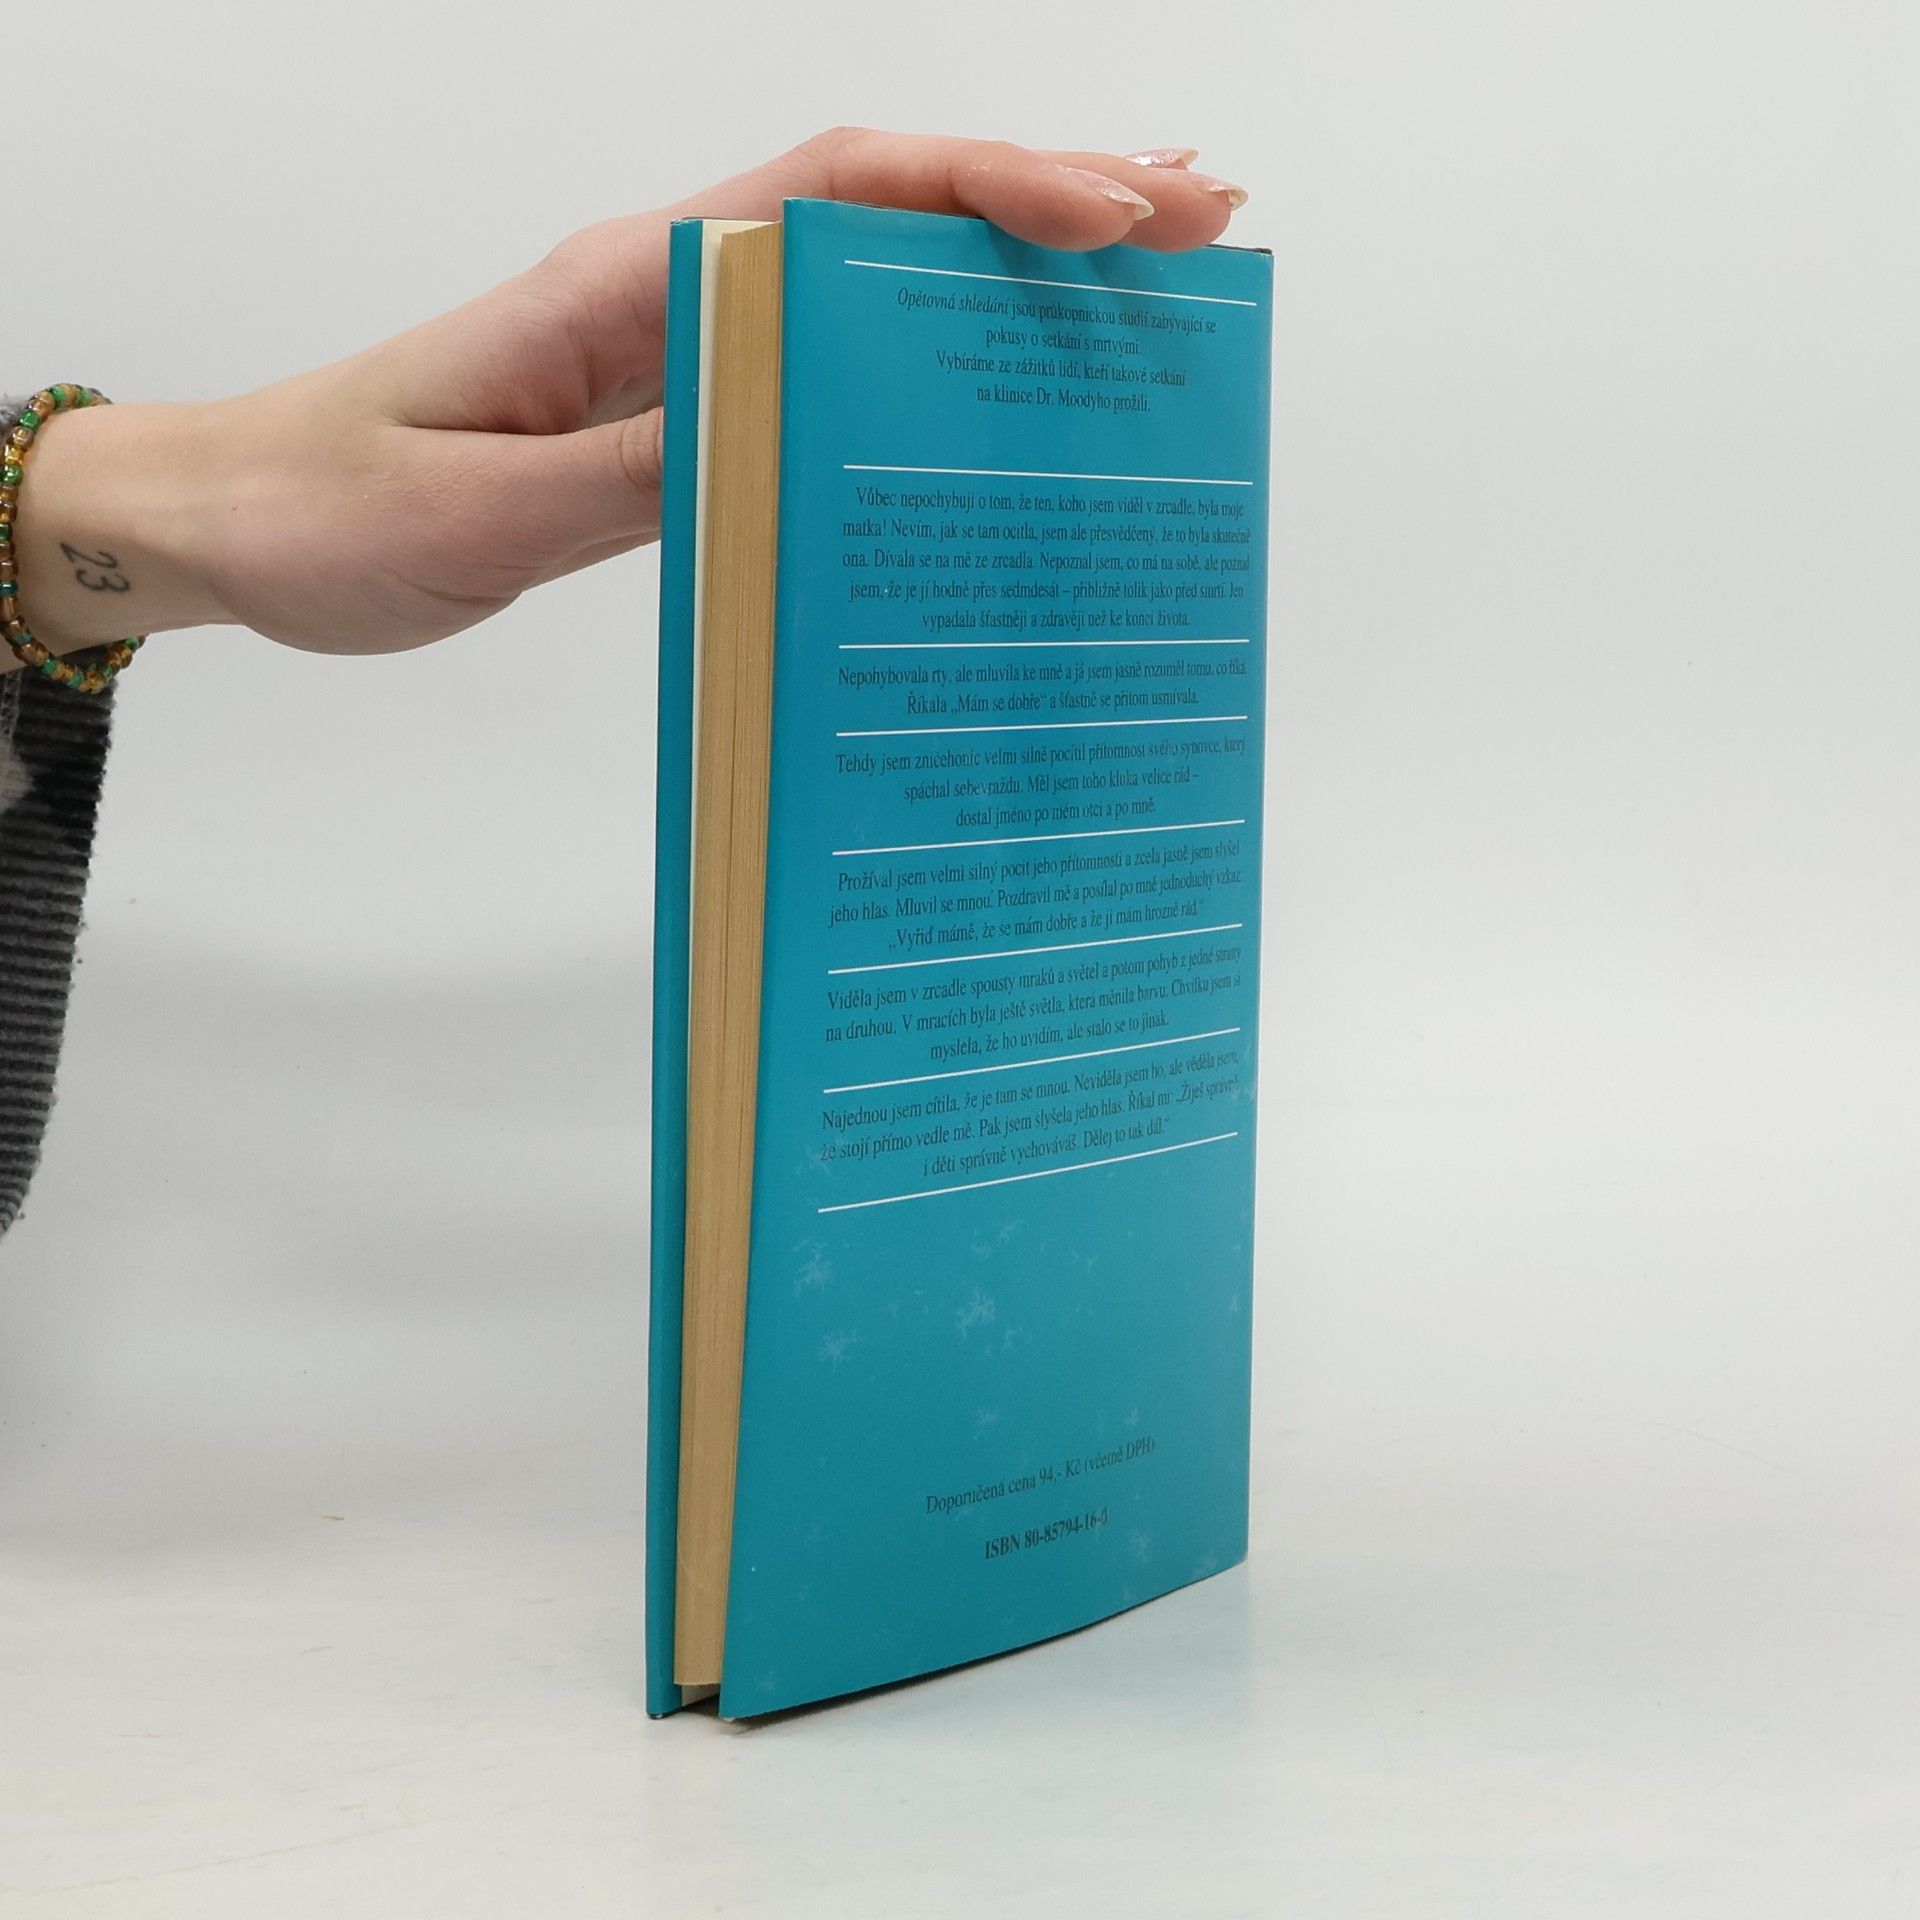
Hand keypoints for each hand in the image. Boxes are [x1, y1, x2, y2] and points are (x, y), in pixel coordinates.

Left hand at [7, 131, 1246, 666]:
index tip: (1112, 215)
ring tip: (1152, 263)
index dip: (984, 190)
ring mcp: (679, 343)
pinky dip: (927, 344)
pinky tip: (995, 366)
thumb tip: (792, 436)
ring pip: (871, 272)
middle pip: (885, 206)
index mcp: (629, 285)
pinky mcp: (671, 406)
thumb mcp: (480, 511)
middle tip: (1200, 214)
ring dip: (1009, 260)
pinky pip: (826, 358)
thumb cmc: (333, 513)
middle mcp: (670, 290)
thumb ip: (634, 472)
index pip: (836, 194)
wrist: (236, 522)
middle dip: (1047, 198)